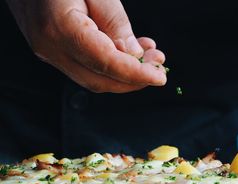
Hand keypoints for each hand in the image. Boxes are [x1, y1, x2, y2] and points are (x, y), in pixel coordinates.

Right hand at [5, 0, 166, 92]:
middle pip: (100, 80)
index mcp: (60, 27)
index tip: (160, 77)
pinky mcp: (54, 52)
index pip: (106, 63)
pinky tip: (129, 53)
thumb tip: (135, 55)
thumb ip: (114, 22)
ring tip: (149, 58)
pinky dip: (112, 67)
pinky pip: (87, 68)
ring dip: (126, 75)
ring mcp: (50, 52)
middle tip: (159, 66)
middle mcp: (51, 47)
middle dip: (134, 80)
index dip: (137, 74)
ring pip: (95, 79)